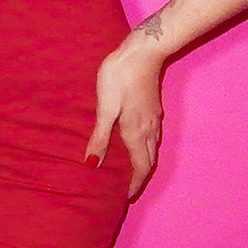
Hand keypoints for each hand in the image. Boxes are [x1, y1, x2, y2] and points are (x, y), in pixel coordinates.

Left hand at [84, 31, 164, 199]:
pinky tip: (134, 137)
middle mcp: (150, 129)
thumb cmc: (120, 78)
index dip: (135, 185)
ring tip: (129, 166)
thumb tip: (92, 165)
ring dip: (143, 160)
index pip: (141, 168)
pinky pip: (153, 135)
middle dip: (140, 175)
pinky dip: (145, 145)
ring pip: (153, 147)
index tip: (126, 196)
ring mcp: (155, 116)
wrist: (143, 51)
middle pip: (149, 160)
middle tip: (126, 185)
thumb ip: (100, 136)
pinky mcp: (154, 105)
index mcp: (137, 133)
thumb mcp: (105, 107)